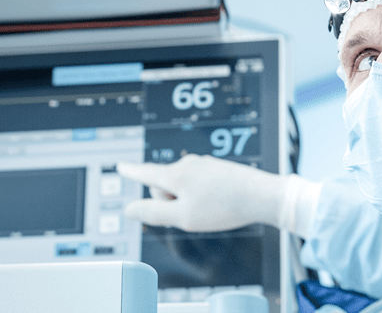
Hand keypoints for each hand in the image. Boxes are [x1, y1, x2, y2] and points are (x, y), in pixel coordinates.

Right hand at [116, 154, 284, 231]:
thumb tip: (129, 209)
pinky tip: (218, 204)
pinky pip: (199, 183)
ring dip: (187, 200)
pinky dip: (202, 196)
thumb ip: (153, 214)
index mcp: (176, 174)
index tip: (121, 166)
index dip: (132, 172)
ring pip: (183, 185)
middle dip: (169, 201)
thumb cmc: (223, 207)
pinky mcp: (217, 169)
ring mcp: (204, 165)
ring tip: (209, 211)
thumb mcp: (182, 217)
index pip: (146, 173)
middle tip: (189, 215)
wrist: (260, 196)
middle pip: (165, 184)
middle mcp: (188, 164)